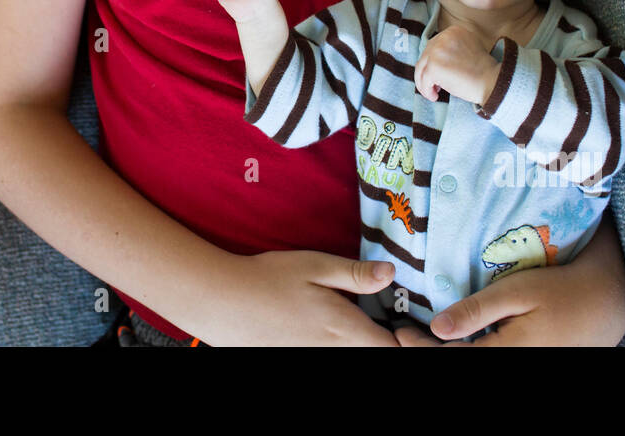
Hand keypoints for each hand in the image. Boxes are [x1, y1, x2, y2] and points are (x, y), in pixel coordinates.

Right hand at [191, 250, 400, 345]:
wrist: (222, 302)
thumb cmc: (269, 278)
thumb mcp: (315, 265)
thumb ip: (356, 274)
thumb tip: (391, 273)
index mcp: (344, 328)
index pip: (389, 347)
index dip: (402, 338)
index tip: (403, 323)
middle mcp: (333, 352)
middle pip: (372, 353)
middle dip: (381, 341)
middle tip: (383, 322)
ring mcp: (314, 358)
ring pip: (351, 354)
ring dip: (359, 342)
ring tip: (353, 323)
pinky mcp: (298, 359)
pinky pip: (329, 354)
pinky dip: (337, 344)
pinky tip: (327, 328)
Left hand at [396, 215, 624, 345]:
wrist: (605, 304)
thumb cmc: (560, 289)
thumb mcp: (516, 292)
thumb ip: (476, 311)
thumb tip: (436, 327)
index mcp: (508, 355)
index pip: (452, 360)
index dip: (420, 350)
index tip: (399, 333)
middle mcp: (514, 366)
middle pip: (460, 365)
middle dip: (428, 354)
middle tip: (401, 337)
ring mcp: (521, 366)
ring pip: (473, 364)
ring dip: (446, 354)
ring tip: (419, 339)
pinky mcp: (526, 361)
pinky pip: (488, 360)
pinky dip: (465, 352)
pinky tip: (452, 342)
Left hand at [413, 25, 499, 103]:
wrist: (492, 81)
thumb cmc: (483, 71)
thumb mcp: (469, 48)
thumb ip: (453, 47)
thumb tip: (433, 59)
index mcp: (453, 31)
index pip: (434, 45)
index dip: (434, 60)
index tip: (438, 73)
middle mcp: (444, 37)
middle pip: (426, 55)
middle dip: (427, 71)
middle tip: (435, 85)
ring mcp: (438, 51)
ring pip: (421, 68)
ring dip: (424, 82)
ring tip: (433, 92)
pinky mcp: (434, 67)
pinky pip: (423, 80)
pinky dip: (426, 90)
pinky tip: (435, 96)